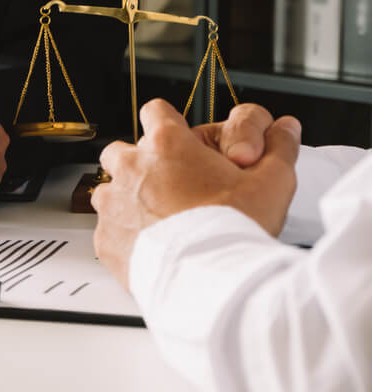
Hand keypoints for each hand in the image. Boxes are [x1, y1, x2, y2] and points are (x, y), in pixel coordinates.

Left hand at [90, 99, 301, 289]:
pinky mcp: (105, 237)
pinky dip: (123, 234)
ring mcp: (113, 202)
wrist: (211, 280)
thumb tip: (285, 129)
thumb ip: (278, 149)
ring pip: (109, 189)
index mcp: (167, 144)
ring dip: (127, 198)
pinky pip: (107, 228)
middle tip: (168, 184)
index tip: (175, 138)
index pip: (156, 111)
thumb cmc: (235, 230)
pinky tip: (150, 245)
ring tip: (158, 219)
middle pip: (122, 150)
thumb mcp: (272, 182)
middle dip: (139, 162)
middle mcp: (132, 168)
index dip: (167, 122)